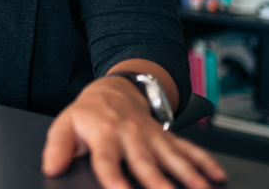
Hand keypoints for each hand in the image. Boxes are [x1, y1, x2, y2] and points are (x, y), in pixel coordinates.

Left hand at [41, 76, 225, 188]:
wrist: (115, 89)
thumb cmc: (88, 113)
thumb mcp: (65, 124)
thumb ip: (58, 147)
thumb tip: (51, 167)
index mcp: (103, 134)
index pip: (107, 160)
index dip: (113, 177)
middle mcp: (130, 135)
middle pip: (144, 162)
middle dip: (158, 182)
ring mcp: (152, 136)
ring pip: (172, 157)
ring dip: (188, 174)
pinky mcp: (167, 137)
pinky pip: (188, 149)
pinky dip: (205, 162)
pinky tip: (217, 176)